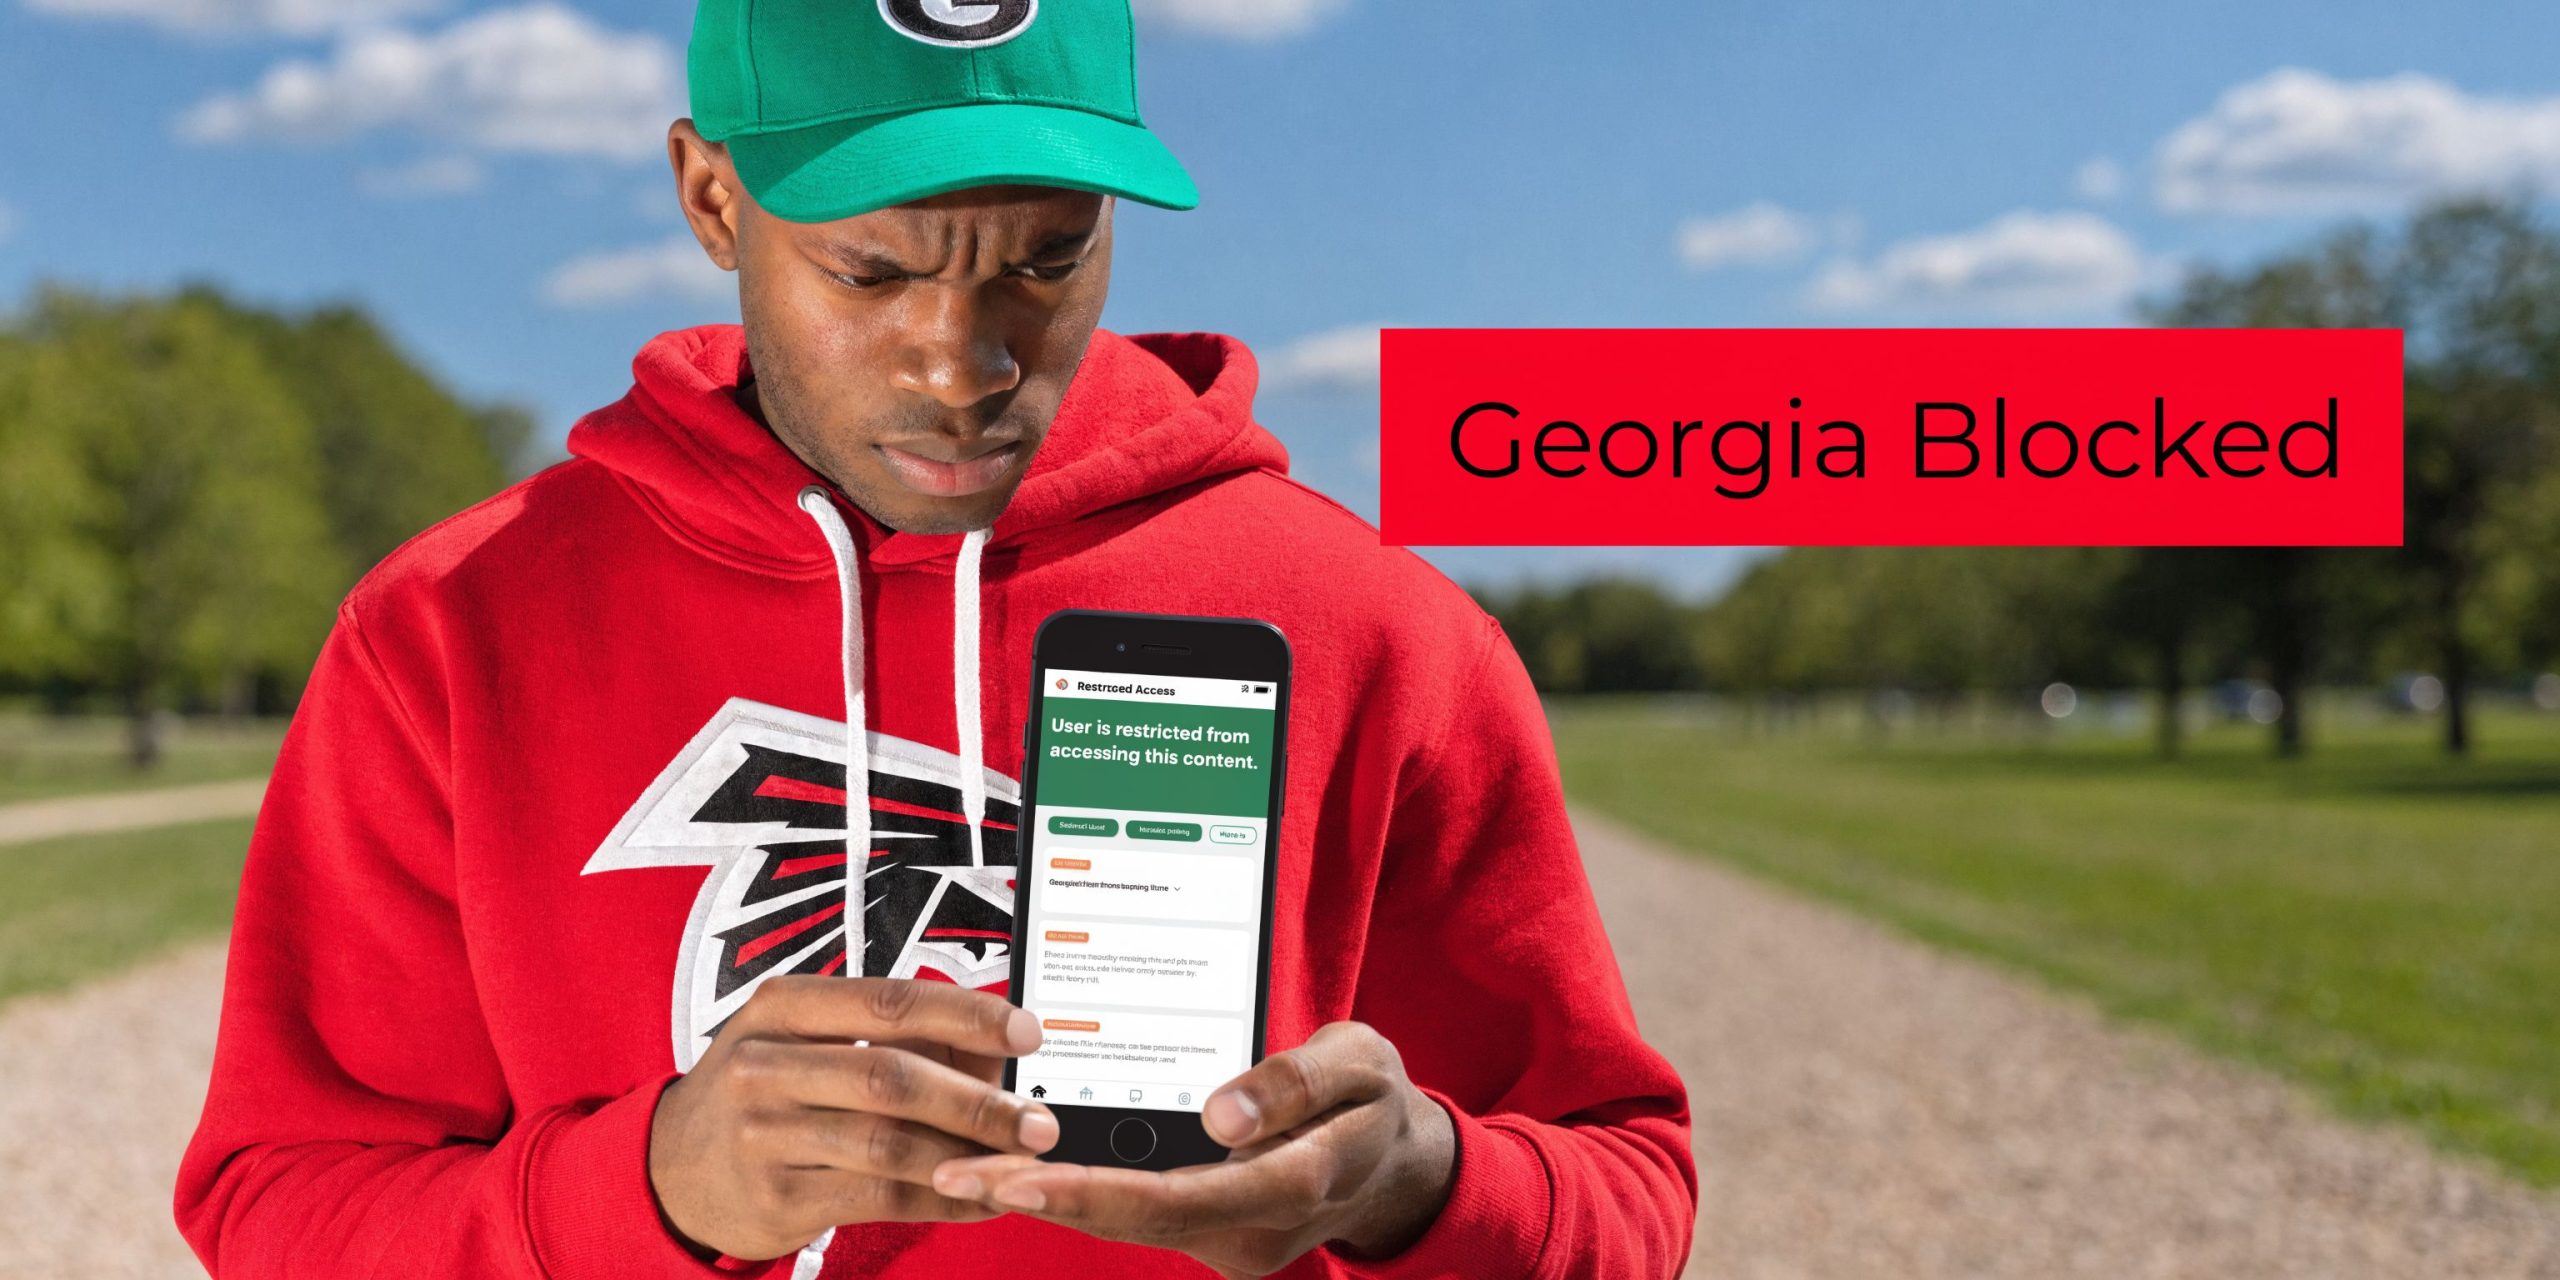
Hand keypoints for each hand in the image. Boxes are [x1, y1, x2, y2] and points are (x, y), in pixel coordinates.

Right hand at [648, 975, 1060, 1260]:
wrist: (673, 1169)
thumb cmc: (762, 1089)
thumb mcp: (804, 1039)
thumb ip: (889, 1035)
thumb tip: (996, 1044)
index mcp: (783, 1006)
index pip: (888, 1001)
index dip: (965, 1016)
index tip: (1026, 1032)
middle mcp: (767, 1065)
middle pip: (893, 1077)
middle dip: (978, 1100)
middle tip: (1038, 1120)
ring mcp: (765, 1135)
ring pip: (889, 1145)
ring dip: (969, 1157)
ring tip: (1023, 1162)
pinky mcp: (776, 1198)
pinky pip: (879, 1198)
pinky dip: (943, 1200)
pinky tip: (982, 1197)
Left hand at [928, 1021, 1458, 1277]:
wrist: (1406, 1161)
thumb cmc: (1380, 1101)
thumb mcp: (1363, 1065)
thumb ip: (1295, 1084)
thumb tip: (1221, 1113)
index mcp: (1290, 1184)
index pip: (1170, 1195)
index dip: (1086, 1187)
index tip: (1014, 1169)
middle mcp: (1250, 1229)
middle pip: (1126, 1219)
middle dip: (1034, 1194)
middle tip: (950, 1168)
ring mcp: (1229, 1238)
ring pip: (1123, 1221)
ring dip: (1044, 1195)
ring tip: (961, 1166)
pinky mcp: (1211, 1229)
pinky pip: (1136, 1210)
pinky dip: (1078, 1188)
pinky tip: (1024, 1163)